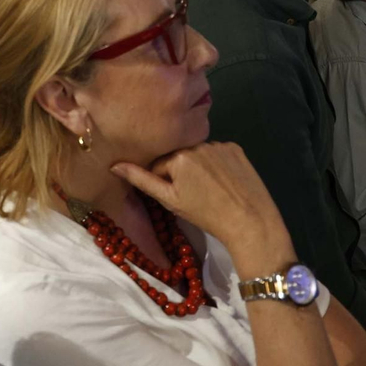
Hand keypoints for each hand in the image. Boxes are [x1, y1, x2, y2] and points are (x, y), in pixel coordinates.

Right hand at [112, 142, 286, 256]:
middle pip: (179, 157)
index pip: (159, 165)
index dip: (165, 183)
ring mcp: (219, 144)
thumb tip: (115, 165)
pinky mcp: (237, 148)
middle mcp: (197, 143)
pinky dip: (217, 164)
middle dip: (181, 172)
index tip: (178, 197)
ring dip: (199, 167)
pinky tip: (224, 182)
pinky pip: (218, 153)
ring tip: (211, 190)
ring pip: (199, 154)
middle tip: (195, 195)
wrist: (250, 222)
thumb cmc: (206, 214)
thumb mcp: (170, 200)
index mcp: (178, 155)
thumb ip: (142, 180)